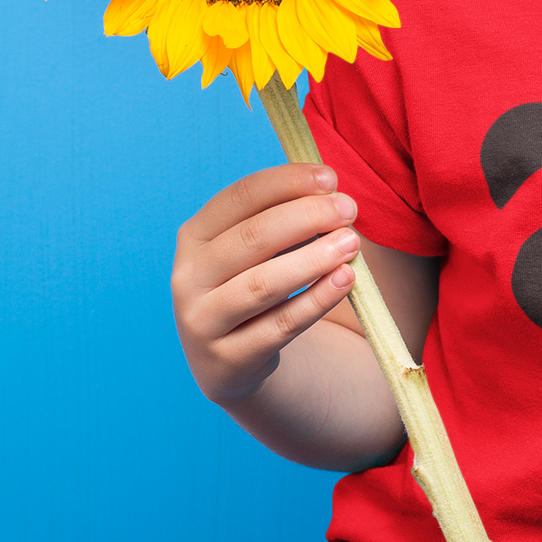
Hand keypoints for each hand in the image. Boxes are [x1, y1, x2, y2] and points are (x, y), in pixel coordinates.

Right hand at [172, 163, 360, 404]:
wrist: (228, 362)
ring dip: (313, 259)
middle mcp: (189, 277)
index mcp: (194, 237)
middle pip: (252, 237)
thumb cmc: (249, 287)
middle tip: (349, 210)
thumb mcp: (254, 251)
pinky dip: (316, 301)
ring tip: (352, 243)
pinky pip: (280, 326)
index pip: (239, 197)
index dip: (286, 183)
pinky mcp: (229, 360)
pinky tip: (345, 281)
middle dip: (306, 217)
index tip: (331, 178)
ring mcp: (203, 321)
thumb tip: (332, 192)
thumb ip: (283, 221)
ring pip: (263, 284)